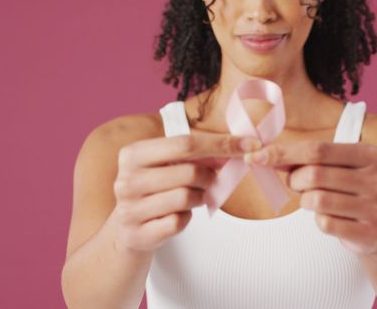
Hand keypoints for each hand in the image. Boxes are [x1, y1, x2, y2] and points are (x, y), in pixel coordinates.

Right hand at [112, 133, 261, 254]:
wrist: (127, 231)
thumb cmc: (155, 190)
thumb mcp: (166, 165)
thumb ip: (195, 154)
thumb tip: (238, 146)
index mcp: (133, 154)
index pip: (185, 143)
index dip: (220, 143)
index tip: (249, 144)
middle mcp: (127, 179)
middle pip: (189, 171)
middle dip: (210, 176)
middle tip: (211, 180)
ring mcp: (130, 209)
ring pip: (186, 197)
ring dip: (199, 197)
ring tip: (192, 197)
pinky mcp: (139, 234)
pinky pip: (179, 222)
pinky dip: (186, 218)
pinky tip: (178, 215)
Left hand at [245, 141, 376, 255]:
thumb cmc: (349, 191)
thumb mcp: (337, 168)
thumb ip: (307, 159)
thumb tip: (265, 155)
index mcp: (371, 154)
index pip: (318, 149)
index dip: (284, 153)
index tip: (256, 156)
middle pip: (315, 174)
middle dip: (295, 180)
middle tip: (296, 184)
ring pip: (317, 200)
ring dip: (305, 201)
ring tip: (314, 200)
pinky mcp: (371, 233)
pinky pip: (325, 224)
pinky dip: (318, 221)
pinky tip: (330, 218)